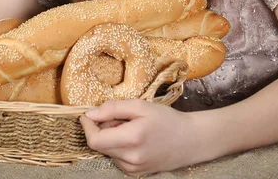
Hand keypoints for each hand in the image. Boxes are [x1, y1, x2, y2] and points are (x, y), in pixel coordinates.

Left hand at [80, 99, 201, 175]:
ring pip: (108, 151)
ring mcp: (133, 169)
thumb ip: (113, 108)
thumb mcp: (141, 106)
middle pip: (100, 145)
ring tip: (130, 127)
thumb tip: (90, 113)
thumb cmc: (166, 119)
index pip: (95, 140)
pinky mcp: (135, 173)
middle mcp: (130, 159)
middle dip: (102, 129)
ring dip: (111, 137)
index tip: (88, 113)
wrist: (190, 141)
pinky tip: (134, 138)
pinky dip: (119, 145)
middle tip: (118, 117)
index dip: (88, 126)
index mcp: (132, 139)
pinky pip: (117, 157)